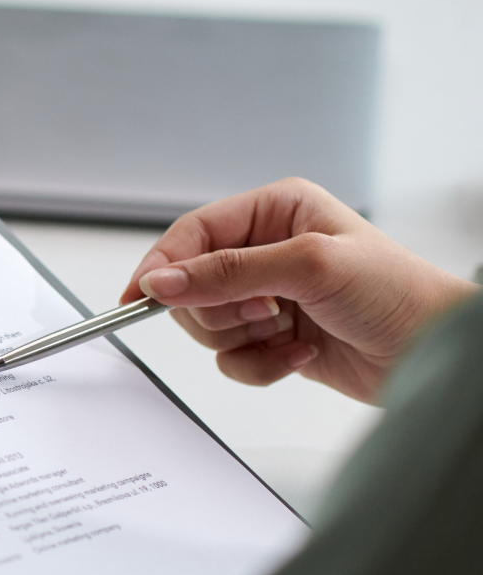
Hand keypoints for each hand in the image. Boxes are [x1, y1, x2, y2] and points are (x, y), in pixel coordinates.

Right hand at [121, 178, 476, 402]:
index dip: (163, 264)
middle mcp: (267, 249)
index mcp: (275, 210)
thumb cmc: (396, 293)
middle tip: (264, 312)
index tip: (139, 298)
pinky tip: (300, 353)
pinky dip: (261, 364)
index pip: (194, 233)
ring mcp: (268, 294)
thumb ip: (226, 272)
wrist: (435, 349)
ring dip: (244, 340)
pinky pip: (232, 358)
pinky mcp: (273, 335)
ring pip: (208, 326)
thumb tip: (161, 280)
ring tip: (289, 332)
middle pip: (191, 286)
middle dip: (221, 310)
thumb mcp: (307, 267)